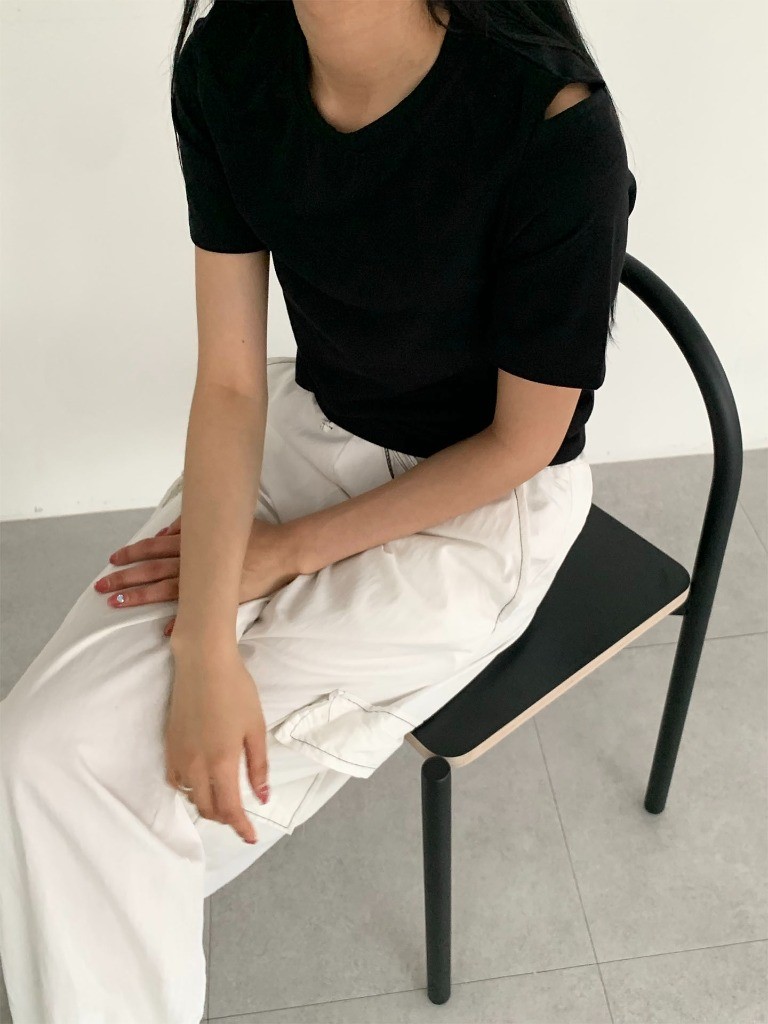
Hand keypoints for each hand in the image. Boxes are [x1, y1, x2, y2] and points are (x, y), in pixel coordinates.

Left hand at [93, 515, 303, 636]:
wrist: (284, 552)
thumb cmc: (255, 536)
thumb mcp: (222, 525)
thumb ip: (193, 528)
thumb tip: (168, 531)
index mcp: (195, 543)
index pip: (155, 547)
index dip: (133, 553)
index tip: (113, 560)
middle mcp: (196, 562)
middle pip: (152, 569)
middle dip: (124, 577)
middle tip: (101, 587)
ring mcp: (209, 582)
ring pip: (166, 588)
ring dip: (139, 597)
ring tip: (116, 604)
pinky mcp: (223, 597)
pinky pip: (197, 612)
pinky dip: (180, 621)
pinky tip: (164, 632)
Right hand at [165, 645, 267, 843]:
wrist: (204, 663)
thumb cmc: (236, 691)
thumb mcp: (256, 728)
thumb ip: (258, 766)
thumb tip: (261, 797)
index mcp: (221, 763)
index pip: (230, 810)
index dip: (241, 828)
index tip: (251, 837)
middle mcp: (196, 765)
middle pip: (208, 809)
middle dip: (226, 818)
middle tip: (241, 815)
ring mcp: (178, 756)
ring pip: (191, 797)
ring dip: (208, 805)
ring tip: (224, 798)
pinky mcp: (169, 745)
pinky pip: (176, 781)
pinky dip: (190, 789)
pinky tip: (201, 781)